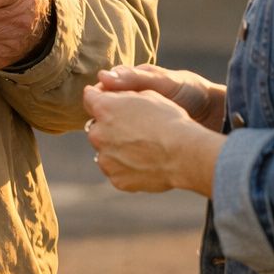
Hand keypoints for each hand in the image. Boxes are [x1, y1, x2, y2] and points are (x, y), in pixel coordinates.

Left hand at [83, 78, 225, 196]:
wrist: (184, 153)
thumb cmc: (169, 120)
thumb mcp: (147, 95)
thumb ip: (123, 95)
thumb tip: (115, 98)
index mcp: (104, 108)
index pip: (89, 98)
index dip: (100, 97)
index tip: (110, 102)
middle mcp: (98, 133)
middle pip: (97, 127)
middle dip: (109, 127)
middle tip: (133, 129)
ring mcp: (105, 159)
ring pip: (105, 151)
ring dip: (116, 148)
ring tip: (142, 149)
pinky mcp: (116, 179)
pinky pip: (116, 170)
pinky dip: (126, 167)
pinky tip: (145, 163)